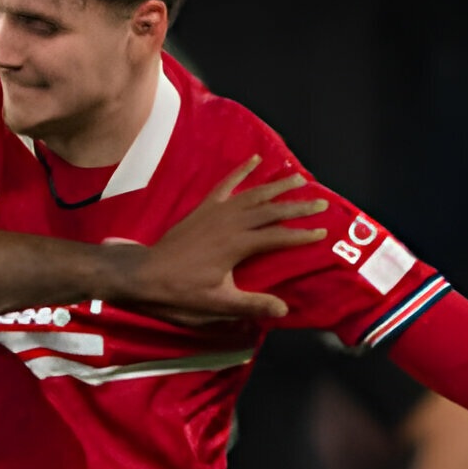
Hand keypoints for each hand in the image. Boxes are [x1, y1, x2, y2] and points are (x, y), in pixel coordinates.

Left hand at [114, 156, 326, 323]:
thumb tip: (283, 309)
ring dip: (277, 185)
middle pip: (272, 211)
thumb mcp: (218, 304)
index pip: (279, 237)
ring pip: (254, 194)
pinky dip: (241, 171)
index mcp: (238, 245)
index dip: (301, 235)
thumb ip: (252, 305)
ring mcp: (217, 211)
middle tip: (322, 203)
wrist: (145, 275)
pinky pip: (226, 184)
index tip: (322, 233)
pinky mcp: (204, 208)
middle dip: (298, 206)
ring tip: (299, 177)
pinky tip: (255, 159)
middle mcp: (231, 222)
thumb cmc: (181, 292)